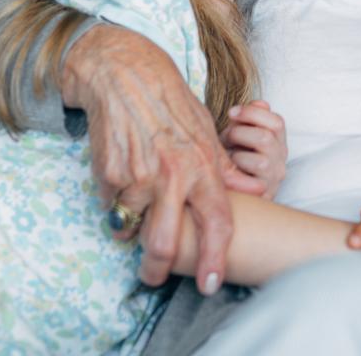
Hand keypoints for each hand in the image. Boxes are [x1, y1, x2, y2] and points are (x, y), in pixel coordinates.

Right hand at [61, 24, 263, 291]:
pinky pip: (112, 205)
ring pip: (132, 228)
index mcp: (203, 167)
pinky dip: (115, 203)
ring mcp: (137, 176)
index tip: (210, 285)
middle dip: (158, 269)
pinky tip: (121, 178)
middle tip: (155, 276)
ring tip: (135, 213)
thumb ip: (225, 168)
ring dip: (131, 229)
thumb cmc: (172, 105)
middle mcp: (172, 176)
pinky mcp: (109, 174)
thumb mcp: (207, 133)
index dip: (215, 258)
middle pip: (165, 243)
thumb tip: (251, 192)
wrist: (127, 76)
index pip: (217, 223)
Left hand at [221, 100, 287, 198]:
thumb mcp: (240, 134)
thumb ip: (249, 118)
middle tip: (226, 138)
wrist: (232, 189)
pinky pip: (252, 182)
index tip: (232, 112)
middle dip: (239, 134)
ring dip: (237, 155)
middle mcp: (281, 159)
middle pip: (267, 138)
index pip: (277, 122)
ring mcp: (275, 177)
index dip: (253, 113)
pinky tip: (228, 170)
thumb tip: (261, 103)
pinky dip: (237, 173)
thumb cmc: (234, 157)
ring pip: (260, 161)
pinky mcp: (266, 193)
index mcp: (278, 140)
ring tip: (227, 157)